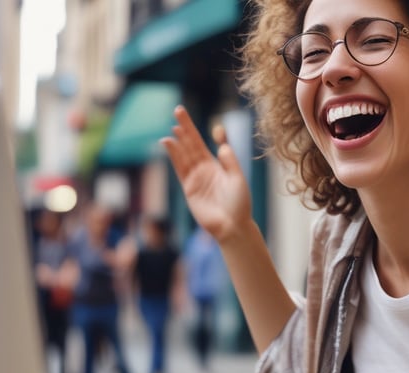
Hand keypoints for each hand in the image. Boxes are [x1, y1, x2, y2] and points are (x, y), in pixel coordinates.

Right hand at [160, 106, 251, 242]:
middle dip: (186, 128)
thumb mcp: (238, 180)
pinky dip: (174, 156)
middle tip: (178, 110)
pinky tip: (168, 143)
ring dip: (178, 141)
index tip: (202, 120)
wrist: (231, 226)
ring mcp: (196, 178)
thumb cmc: (240, 204)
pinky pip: (180, 168)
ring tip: (173, 127)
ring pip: (185, 154)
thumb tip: (221, 145)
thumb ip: (230, 162)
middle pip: (193, 144)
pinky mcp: (188, 188)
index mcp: (219, 165)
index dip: (204, 131)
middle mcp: (205, 169)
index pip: (208, 142)